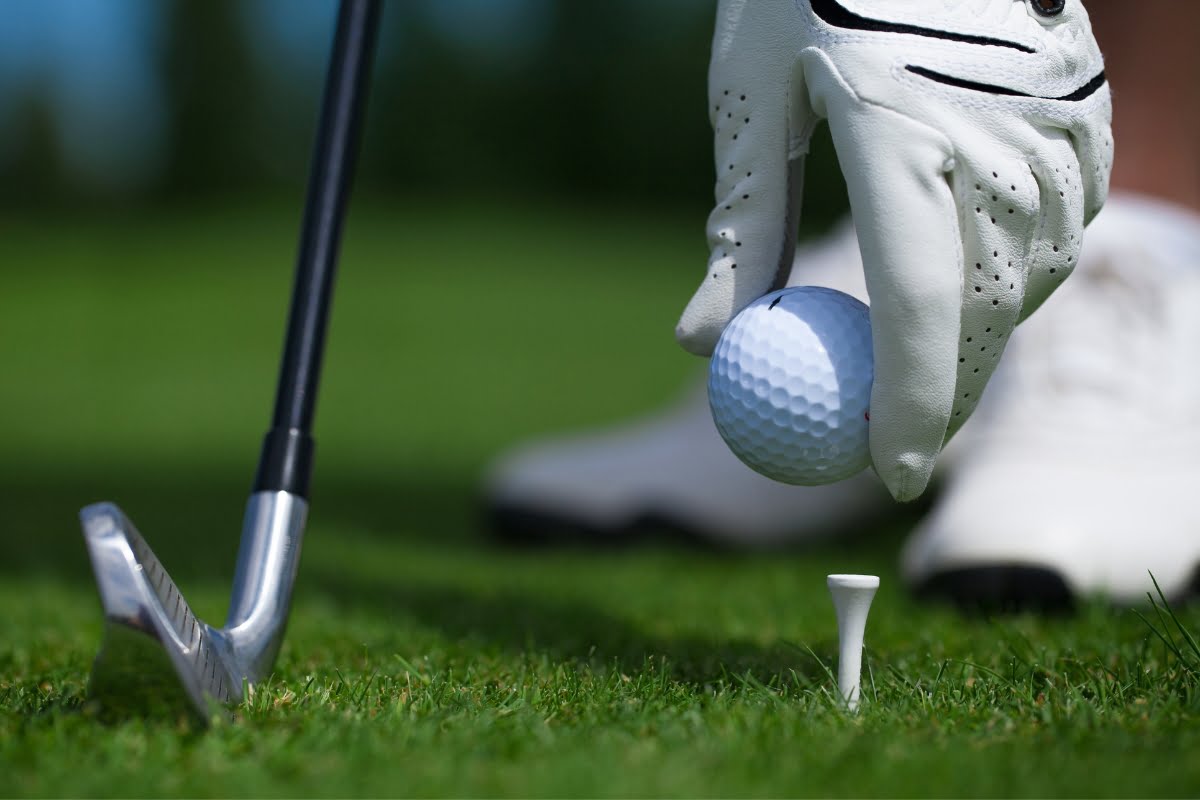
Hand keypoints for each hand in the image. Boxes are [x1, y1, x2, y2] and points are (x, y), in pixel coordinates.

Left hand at [676, 0, 1112, 500]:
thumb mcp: (749, 102)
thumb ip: (738, 230)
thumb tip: (703, 344)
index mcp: (904, 134)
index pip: (918, 309)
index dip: (906, 410)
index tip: (880, 475)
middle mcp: (1000, 134)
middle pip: (987, 311)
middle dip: (946, 398)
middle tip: (898, 444)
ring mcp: (1058, 116)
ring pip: (1037, 274)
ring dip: (986, 339)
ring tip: (930, 377)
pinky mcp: (1085, 101)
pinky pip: (1067, 220)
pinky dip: (1024, 273)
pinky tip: (981, 287)